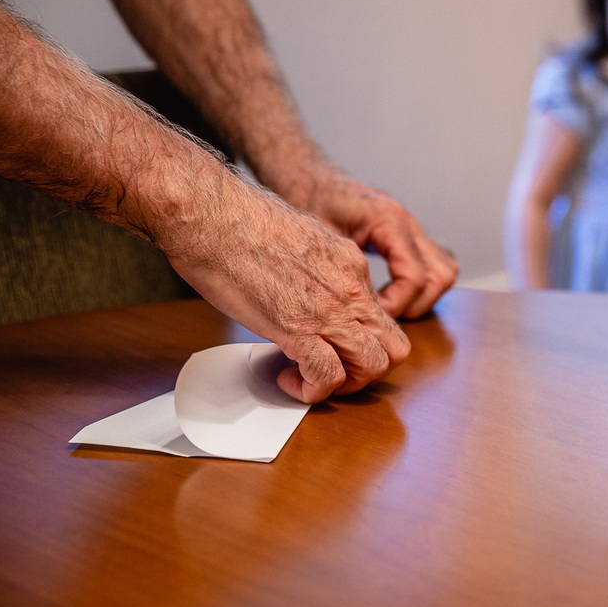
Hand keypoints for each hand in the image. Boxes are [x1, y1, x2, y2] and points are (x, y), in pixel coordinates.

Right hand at [164, 181, 410, 403]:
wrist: (213, 216)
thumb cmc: (243, 222)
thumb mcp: (303, 240)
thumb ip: (319, 268)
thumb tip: (309, 288)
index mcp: (352, 267)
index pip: (385, 320)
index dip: (367, 343)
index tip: (337, 347)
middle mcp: (351, 289)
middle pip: (393, 349)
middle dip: (367, 371)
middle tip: (333, 371)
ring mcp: (329, 311)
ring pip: (372, 367)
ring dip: (345, 385)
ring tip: (312, 378)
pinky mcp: (298, 329)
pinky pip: (326, 377)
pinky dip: (310, 390)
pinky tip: (288, 379)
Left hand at [294, 165, 457, 318]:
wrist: (310, 176)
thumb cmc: (311, 200)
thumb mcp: (320, 238)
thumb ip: (342, 270)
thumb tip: (356, 310)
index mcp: (388, 220)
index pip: (414, 276)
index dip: (397, 305)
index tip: (371, 316)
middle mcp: (408, 222)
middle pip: (440, 276)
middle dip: (415, 304)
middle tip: (383, 316)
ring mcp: (413, 227)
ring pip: (445, 269)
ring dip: (424, 295)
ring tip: (392, 305)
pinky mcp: (410, 233)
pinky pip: (435, 262)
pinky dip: (424, 282)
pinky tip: (395, 290)